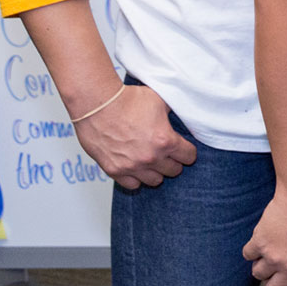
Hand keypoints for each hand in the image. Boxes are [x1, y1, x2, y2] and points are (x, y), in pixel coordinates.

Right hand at [72, 83, 197, 189]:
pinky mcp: (114, 170)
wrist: (97, 104)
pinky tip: (136, 167)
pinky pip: (132, 185)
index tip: (183, 148)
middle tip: (167, 153)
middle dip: (173, 161)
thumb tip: (184, 114)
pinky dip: (136, 178)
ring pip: (155, 181)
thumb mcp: (161, 100)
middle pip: (174, 171)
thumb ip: (174, 112)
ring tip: (152, 161)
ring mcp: (132, 166)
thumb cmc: (127, 100)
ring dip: (156, 171)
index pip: (189, 156)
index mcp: (166, 140)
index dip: (187, 151)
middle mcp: (150, 157)